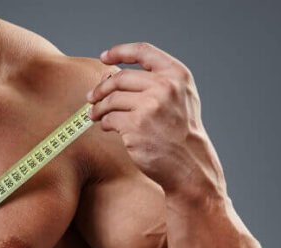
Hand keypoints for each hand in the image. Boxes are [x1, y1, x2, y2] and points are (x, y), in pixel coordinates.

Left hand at [85, 42, 209, 193]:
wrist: (189, 163)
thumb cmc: (180, 131)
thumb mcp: (177, 98)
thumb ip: (150, 82)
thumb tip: (107, 75)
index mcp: (177, 74)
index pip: (143, 51)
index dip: (120, 51)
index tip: (104, 57)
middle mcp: (164, 86)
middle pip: (120, 78)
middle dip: (101, 88)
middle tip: (91, 97)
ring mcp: (150, 106)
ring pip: (111, 99)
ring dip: (99, 107)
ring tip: (95, 114)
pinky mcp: (135, 126)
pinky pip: (109, 118)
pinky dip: (103, 122)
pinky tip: (106, 126)